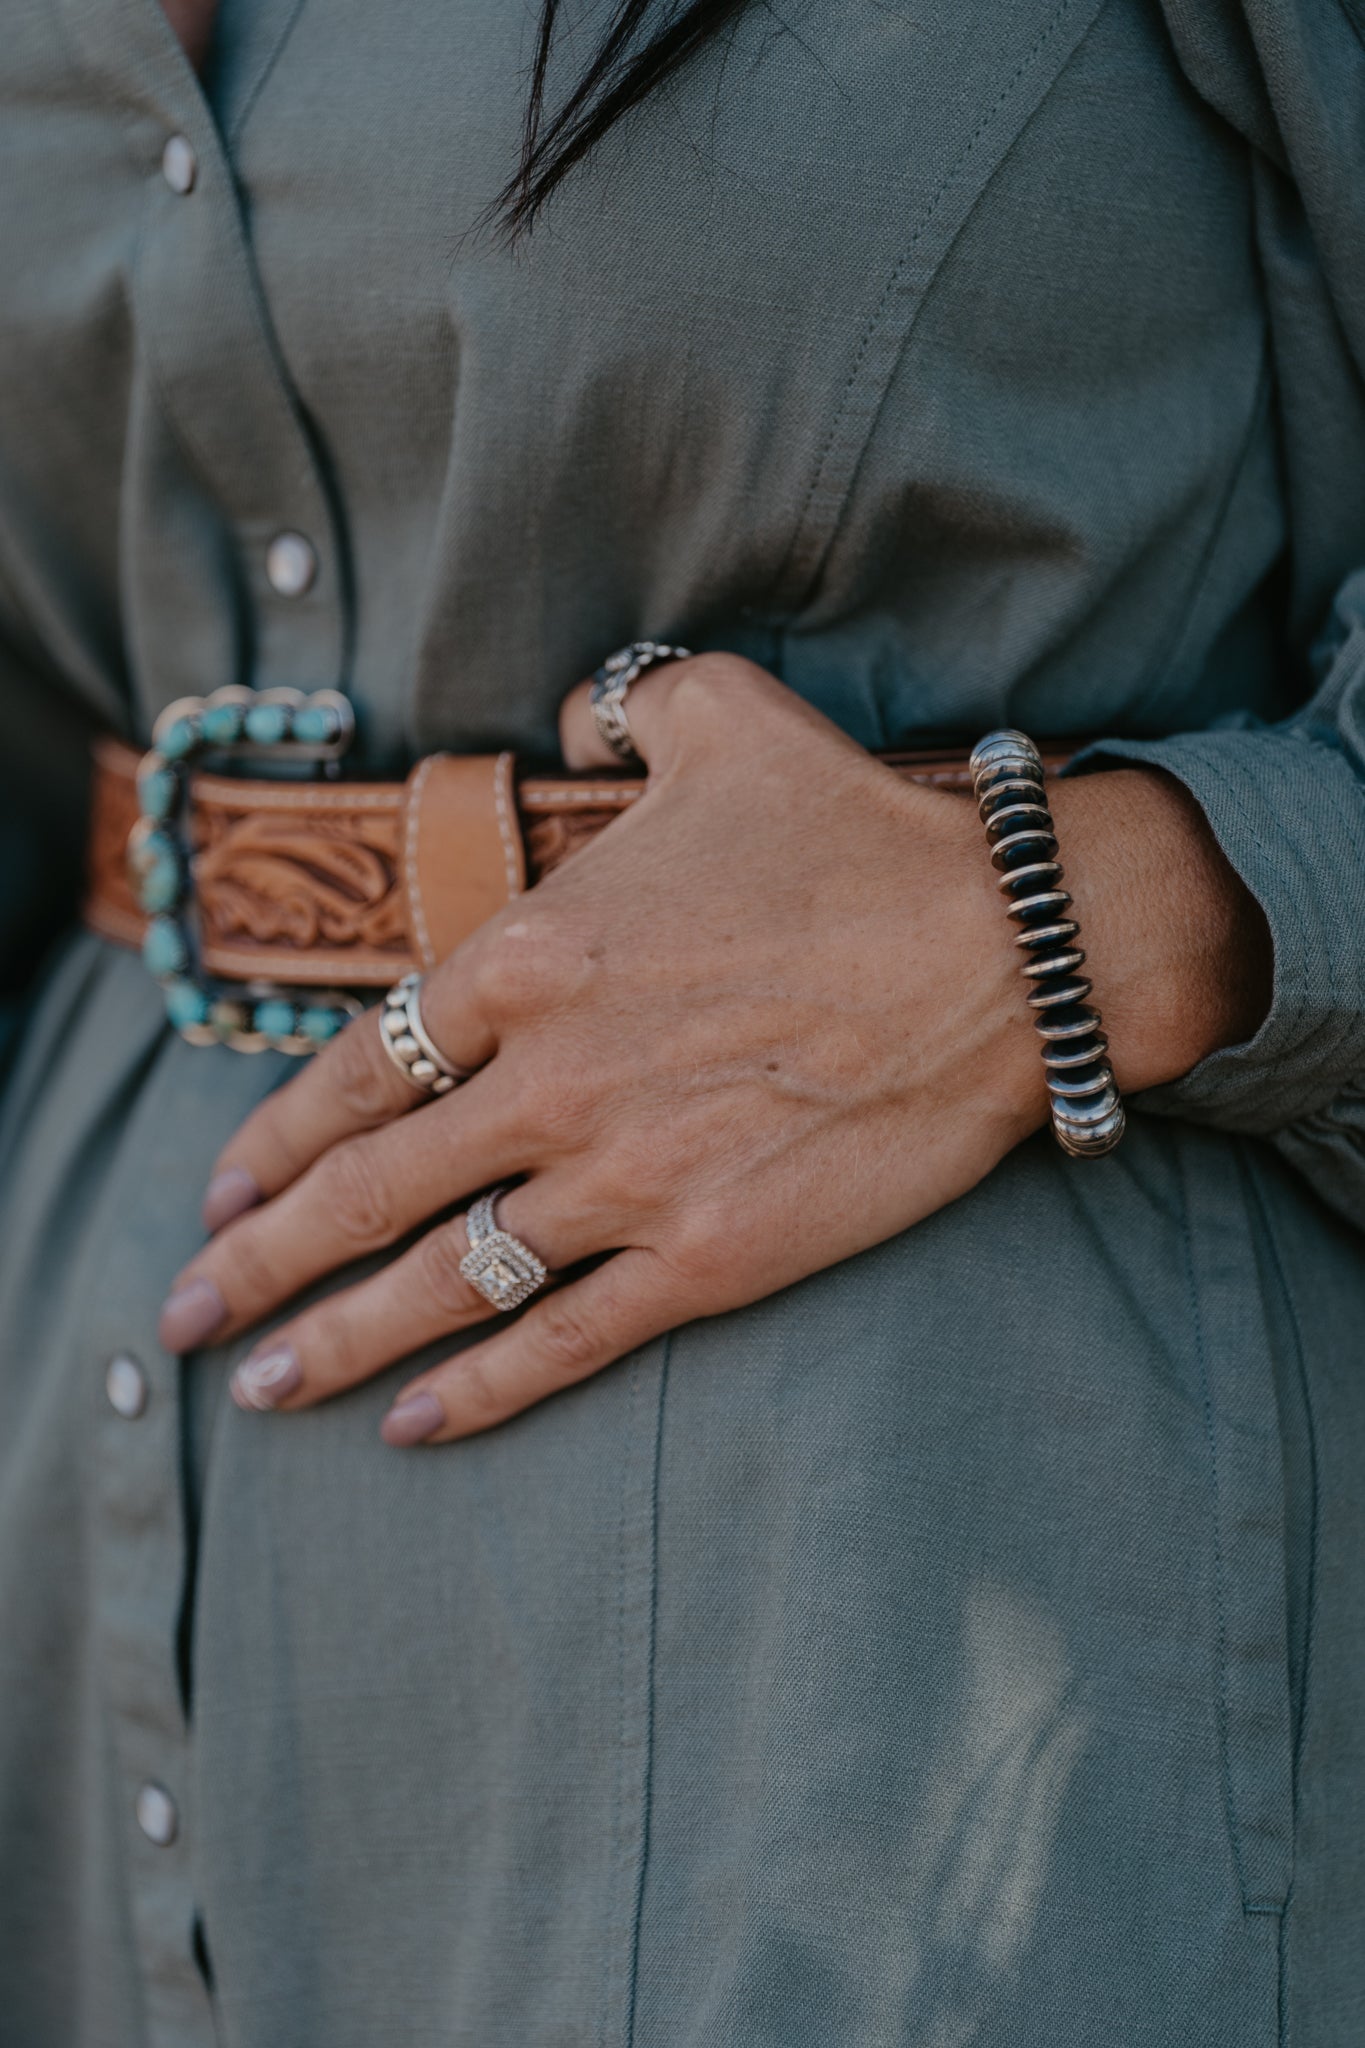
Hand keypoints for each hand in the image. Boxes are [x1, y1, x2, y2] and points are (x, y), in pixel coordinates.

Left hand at [157, 656, 1268, 1441]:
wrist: (1009, 950)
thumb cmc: (862, 832)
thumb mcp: (724, 717)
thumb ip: (626, 699)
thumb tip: (577, 712)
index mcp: (534, 956)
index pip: (361, 1067)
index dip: (273, 1139)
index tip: (217, 1188)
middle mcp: (553, 1079)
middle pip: (364, 1192)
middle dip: (258, 1262)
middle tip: (180, 1317)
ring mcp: (626, 1179)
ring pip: (442, 1281)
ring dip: (336, 1341)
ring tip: (259, 1387)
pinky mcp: (708, 1256)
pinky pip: (562, 1338)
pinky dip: (479, 1389)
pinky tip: (413, 1424)